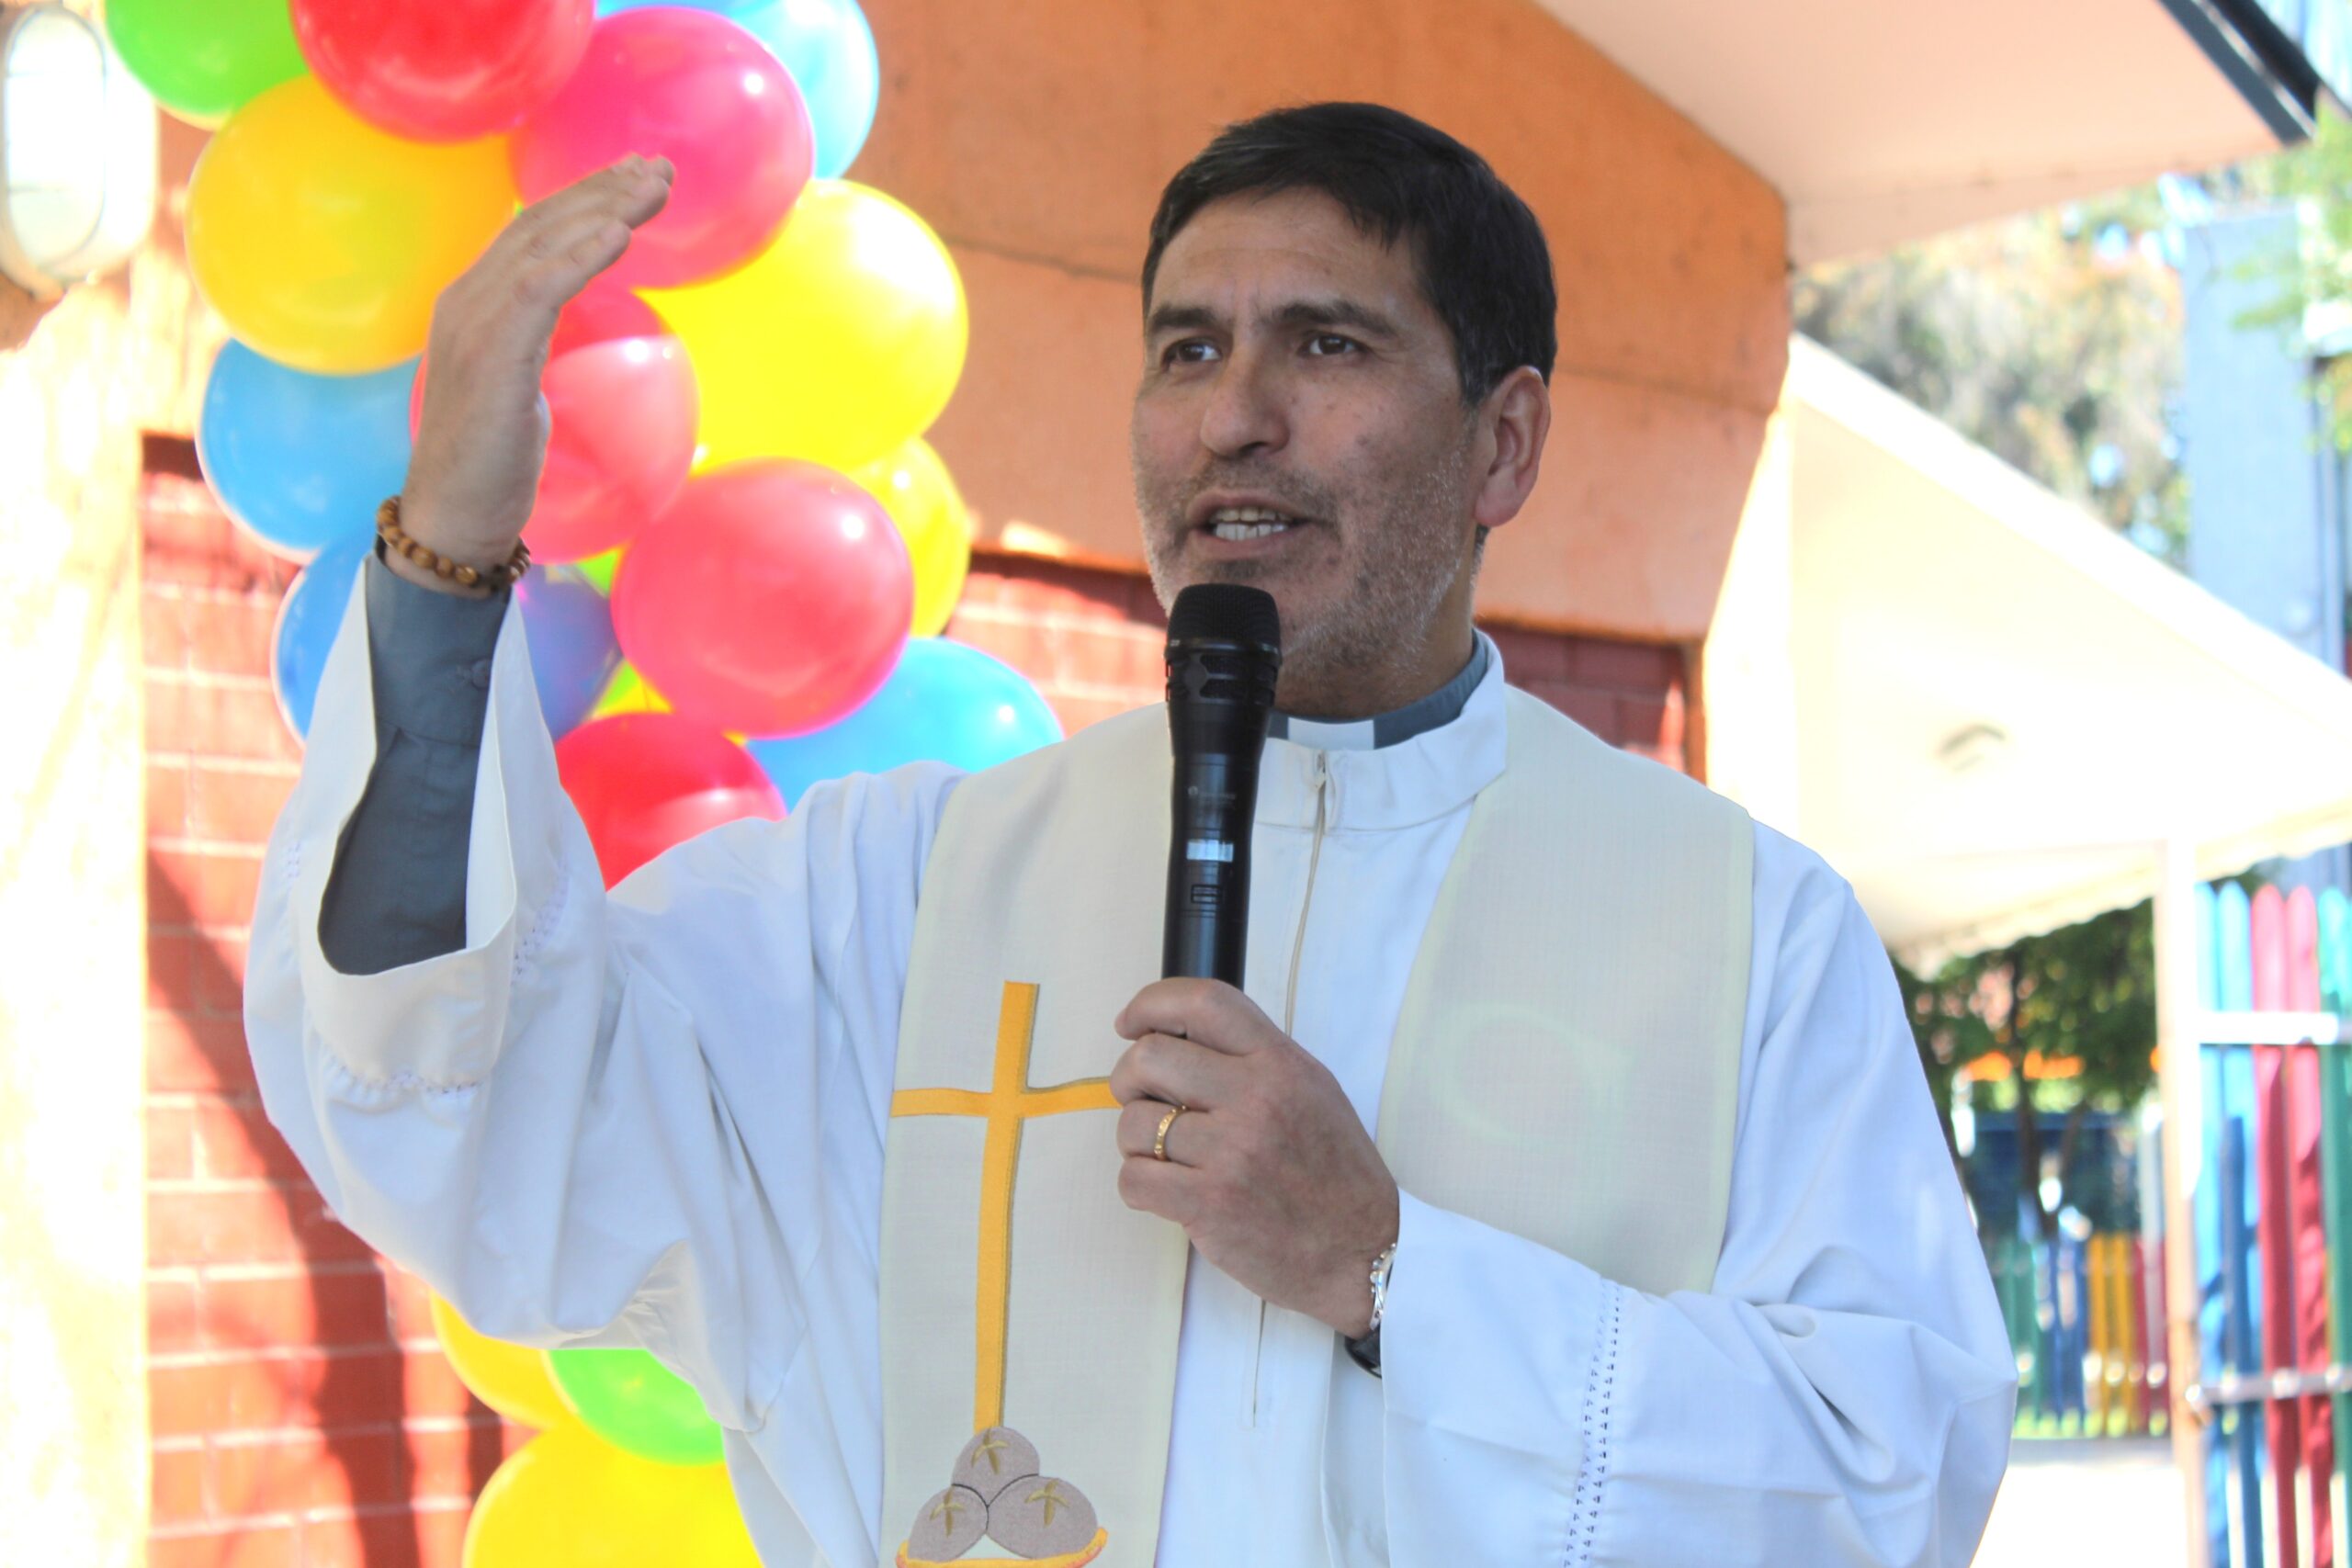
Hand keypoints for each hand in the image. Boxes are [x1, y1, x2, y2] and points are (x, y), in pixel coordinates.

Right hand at [393, 154, 673, 593]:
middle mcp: (466, 300)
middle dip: (602, 189)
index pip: (532, 231)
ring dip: (604, 210)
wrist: (453, 514)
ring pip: (543, 244)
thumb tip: (583, 328)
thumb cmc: (493, 461)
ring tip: (654, 188)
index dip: (585, 197)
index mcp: (473, 304)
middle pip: (540, 224)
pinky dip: (580, 256)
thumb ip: (537, 342)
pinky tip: (619, 234)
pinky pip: (538, 289)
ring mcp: (473, 325)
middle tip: (659, 168)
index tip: (636, 178)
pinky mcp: (491, 356)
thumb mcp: (520, 385)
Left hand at [1109, 978, 1398, 1335]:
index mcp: (1281, 1063)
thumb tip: (1179, 1038)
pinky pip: (1134, 1178)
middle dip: (1129, 1079)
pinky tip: (1170, 1191)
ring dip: (1137, 1141)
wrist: (1363, 1251)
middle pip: (1149, 1057)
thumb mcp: (1313, 1091)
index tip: (1130, 1024)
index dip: (1151, 1004)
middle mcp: (1256, 1098)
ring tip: (1169, 1158)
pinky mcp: (1209, 1204)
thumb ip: (1253, 1058)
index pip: (1203, 1002)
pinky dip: (1140, 1185)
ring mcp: (1231, 1152)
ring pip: (1133, 1122)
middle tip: (1144, 1101)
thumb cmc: (1335, 1174)